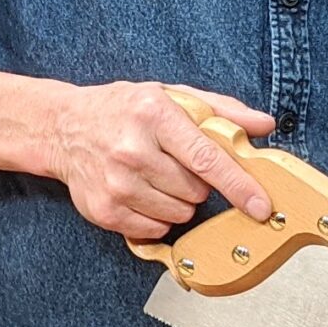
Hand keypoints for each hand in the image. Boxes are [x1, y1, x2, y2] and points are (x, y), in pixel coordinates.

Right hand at [45, 80, 276, 243]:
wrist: (63, 127)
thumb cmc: (123, 111)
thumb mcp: (171, 97)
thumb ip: (222, 111)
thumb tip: (263, 125)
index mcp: (153, 115)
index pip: (206, 158)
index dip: (239, 185)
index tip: (261, 205)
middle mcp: (131, 150)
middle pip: (196, 191)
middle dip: (198, 183)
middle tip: (175, 164)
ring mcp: (116, 184)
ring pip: (179, 214)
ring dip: (179, 201)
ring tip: (157, 176)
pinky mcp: (105, 211)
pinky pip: (156, 229)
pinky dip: (158, 216)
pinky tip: (142, 192)